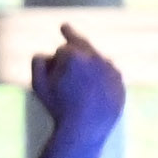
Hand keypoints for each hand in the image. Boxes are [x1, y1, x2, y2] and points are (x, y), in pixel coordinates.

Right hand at [33, 25, 130, 144]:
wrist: (84, 130)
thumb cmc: (57, 107)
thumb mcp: (38, 84)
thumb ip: (37, 61)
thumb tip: (47, 53)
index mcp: (74, 55)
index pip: (63, 48)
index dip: (55, 60)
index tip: (58, 39)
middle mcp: (96, 57)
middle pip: (82, 45)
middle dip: (72, 38)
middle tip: (66, 28)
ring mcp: (111, 69)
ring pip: (96, 60)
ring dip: (88, 61)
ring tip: (81, 73)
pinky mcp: (120, 81)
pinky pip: (107, 74)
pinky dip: (100, 76)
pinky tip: (93, 84)